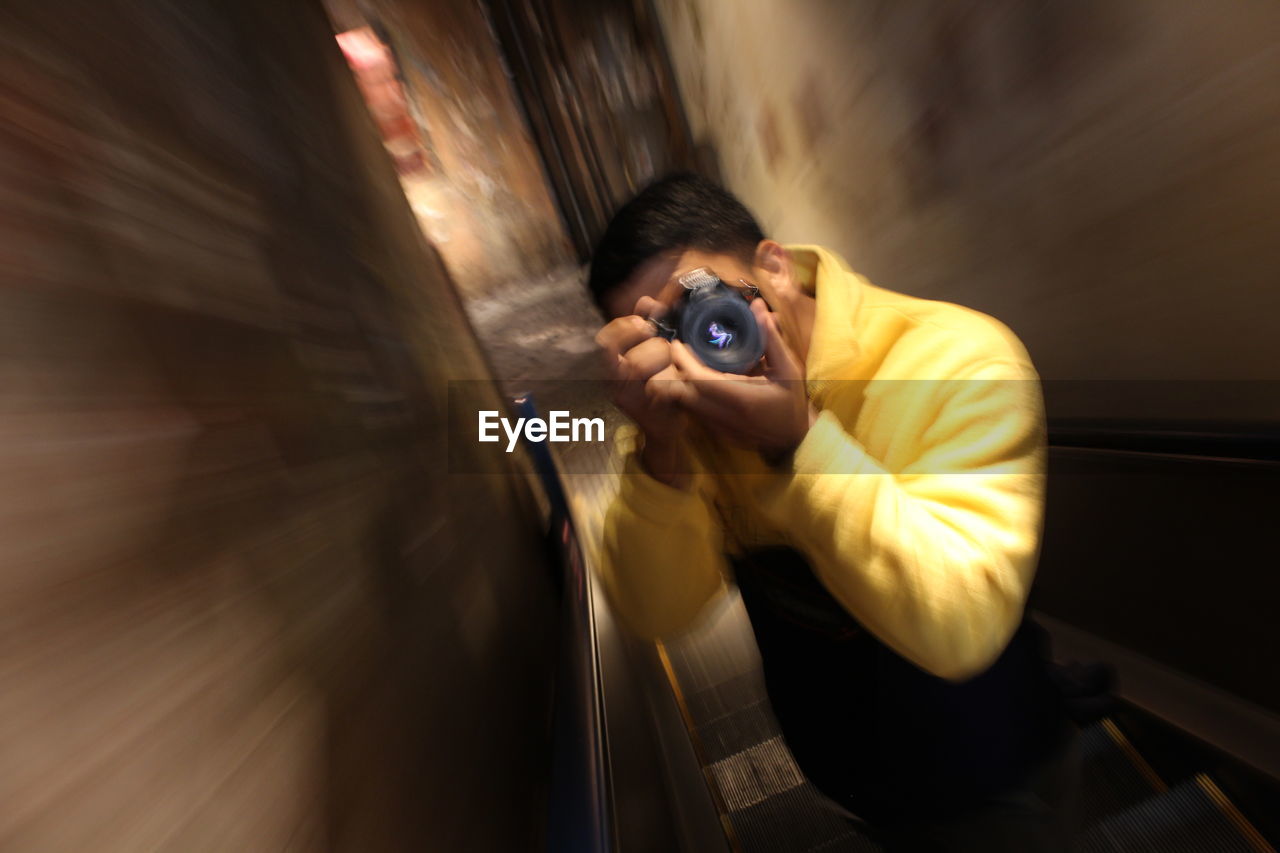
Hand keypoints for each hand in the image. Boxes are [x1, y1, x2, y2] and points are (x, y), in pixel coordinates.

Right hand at [595, 296, 692, 484]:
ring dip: (662, 360)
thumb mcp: (649, 357)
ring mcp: (628, 399)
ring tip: (674, 364)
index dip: (623, 327)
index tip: (644, 322)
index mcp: (612, 367)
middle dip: (652, 346)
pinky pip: (657, 387)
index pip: (605, 341)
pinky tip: (679, 380)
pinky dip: (671, 380)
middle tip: (666, 346)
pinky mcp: (645, 412)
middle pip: (626, 355)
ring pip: (638, 368)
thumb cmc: (659, 388)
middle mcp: (614, 384)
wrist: (665, 430)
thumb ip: (645, 331)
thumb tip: (645, 302)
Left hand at [666, 299, 816, 458]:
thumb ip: (771, 338)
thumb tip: (758, 305)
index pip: (699, 380)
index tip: (678, 344)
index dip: (682, 361)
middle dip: (676, 372)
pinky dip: (690, 398)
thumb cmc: (793, 401)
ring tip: (685, 365)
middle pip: (684, 394)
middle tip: (679, 353)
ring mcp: (720, 429)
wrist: (796, 439)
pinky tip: (697, 384)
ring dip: (681, 385)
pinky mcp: (718, 435)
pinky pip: (694, 415)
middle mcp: (727, 417)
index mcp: (743, 398)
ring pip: (685, 406)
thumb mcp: (789, 368)